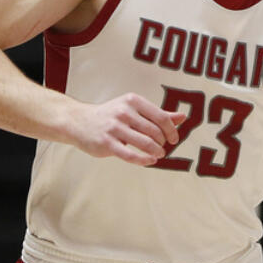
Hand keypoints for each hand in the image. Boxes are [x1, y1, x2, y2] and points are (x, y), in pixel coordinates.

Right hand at [69, 93, 186, 166]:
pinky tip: (150, 161)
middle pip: (154, 131)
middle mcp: (123, 112)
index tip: (174, 139)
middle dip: (163, 142)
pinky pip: (130, 155)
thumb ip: (158, 114)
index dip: (172, 130)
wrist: (79, 121)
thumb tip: (183, 117)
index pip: (161, 117)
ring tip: (158, 154)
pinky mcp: (106, 143)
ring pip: (144, 143)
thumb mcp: (134, 109)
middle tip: (163, 148)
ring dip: (156, 152)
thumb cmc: (111, 116)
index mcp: (133, 101)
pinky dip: (144, 160)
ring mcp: (114, 128)